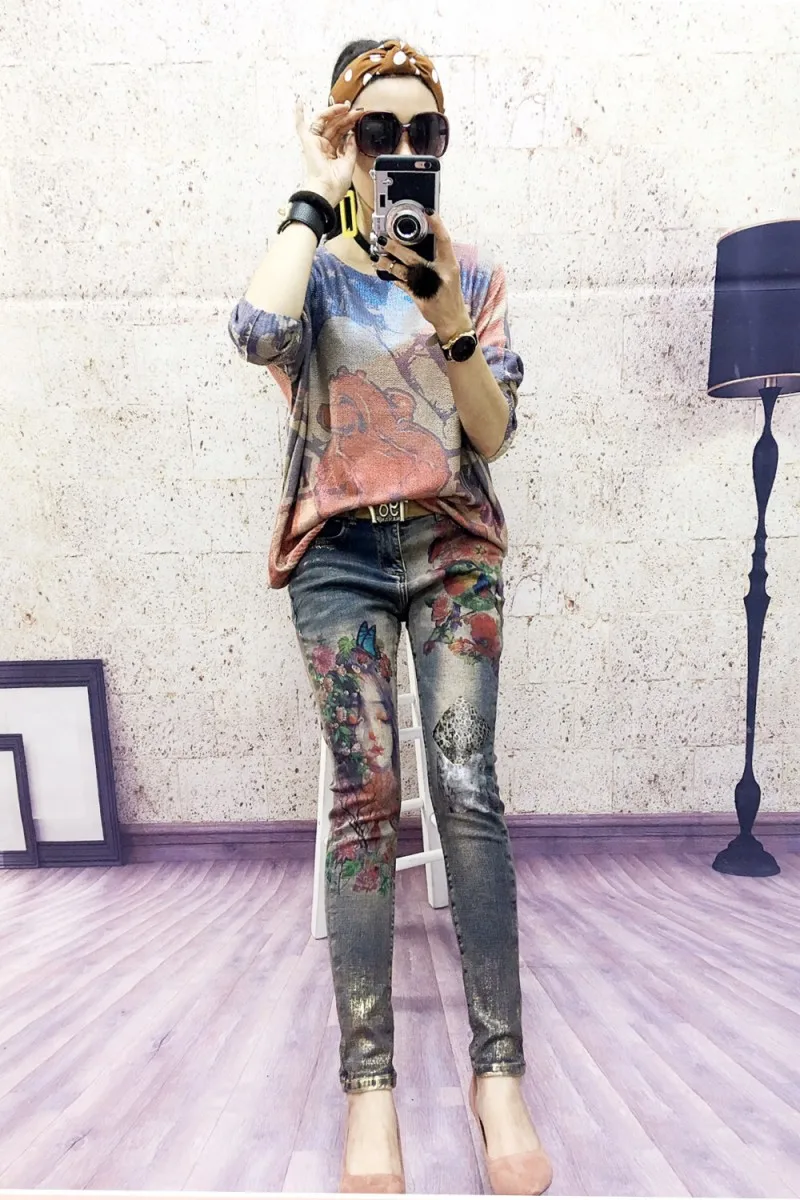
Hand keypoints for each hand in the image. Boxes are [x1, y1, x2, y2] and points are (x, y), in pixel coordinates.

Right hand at [294, 98, 360, 206]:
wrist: (326, 190)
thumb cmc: (335, 184)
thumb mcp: (349, 163)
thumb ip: (350, 148)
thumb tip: (352, 136)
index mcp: (332, 154)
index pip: (341, 133)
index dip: (350, 124)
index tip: (358, 116)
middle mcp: (323, 147)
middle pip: (335, 126)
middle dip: (346, 117)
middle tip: (356, 111)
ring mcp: (315, 144)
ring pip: (324, 122)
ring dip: (334, 112)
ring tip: (345, 107)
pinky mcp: (308, 142)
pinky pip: (301, 126)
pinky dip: (299, 115)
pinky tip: (299, 103)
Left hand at [374, 211, 471, 341]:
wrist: (452, 319)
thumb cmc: (450, 293)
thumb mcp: (450, 273)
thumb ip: (438, 258)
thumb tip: (419, 242)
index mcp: (450, 264)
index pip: (444, 240)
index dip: (437, 225)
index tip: (427, 212)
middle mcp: (440, 274)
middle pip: (414, 257)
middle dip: (396, 248)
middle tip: (383, 238)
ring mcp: (428, 287)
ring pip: (404, 272)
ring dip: (388, 264)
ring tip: (377, 257)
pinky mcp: (419, 298)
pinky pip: (403, 285)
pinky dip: (393, 278)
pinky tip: (383, 271)